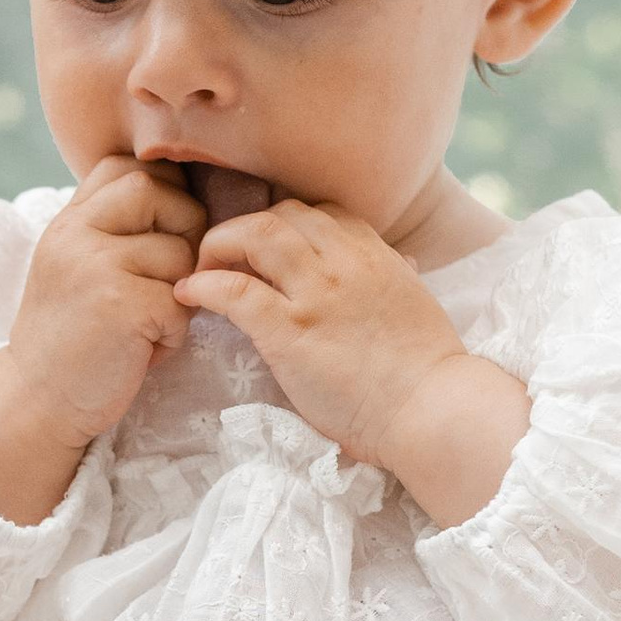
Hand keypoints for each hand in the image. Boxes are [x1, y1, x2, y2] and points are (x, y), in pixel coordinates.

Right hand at [0, 157, 203, 525]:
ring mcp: (95, 265)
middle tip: (164, 280)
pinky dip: (174, 333)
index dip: (161, 192)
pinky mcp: (120, 305)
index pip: (127, 167)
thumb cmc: (74, 336)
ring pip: (180, 250)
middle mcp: (76, 233)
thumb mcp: (78, 266)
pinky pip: (181, 301)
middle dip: (182, 232)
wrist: (37, 402)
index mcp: (68, 220)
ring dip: (180, 293)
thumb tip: (184, 193)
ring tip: (147, 323)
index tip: (159, 237)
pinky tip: (144, 350)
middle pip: (160, 191)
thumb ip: (113, 228)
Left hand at [175, 198, 529, 524]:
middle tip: (225, 258)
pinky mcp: (289, 331)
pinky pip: (234, 289)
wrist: (429, 408)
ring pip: (253, 235)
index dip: (284, 224)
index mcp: (374, 253)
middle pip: (279, 214)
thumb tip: (403, 261)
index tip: (268, 248)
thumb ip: (399, 275)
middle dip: (245, 228)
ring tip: (202, 270)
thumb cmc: (425, 367)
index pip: (318, 212)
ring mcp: (314, 293)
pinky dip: (204, 285)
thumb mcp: (416, 302)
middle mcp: (342, 261)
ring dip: (219, 245)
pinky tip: (191, 295)